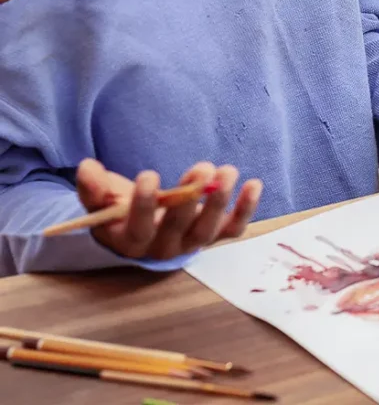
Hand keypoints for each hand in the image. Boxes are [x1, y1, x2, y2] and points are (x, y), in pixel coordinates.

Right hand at [76, 158, 262, 259]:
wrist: (144, 227)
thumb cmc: (120, 211)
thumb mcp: (101, 200)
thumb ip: (93, 187)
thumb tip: (87, 167)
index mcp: (131, 240)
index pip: (137, 228)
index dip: (143, 205)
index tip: (148, 176)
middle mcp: (164, 248)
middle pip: (178, 228)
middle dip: (191, 197)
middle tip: (202, 168)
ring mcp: (192, 243)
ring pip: (208, 230)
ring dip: (220, 201)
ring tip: (228, 171)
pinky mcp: (215, 234)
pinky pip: (233, 229)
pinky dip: (246, 209)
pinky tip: (254, 184)